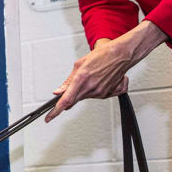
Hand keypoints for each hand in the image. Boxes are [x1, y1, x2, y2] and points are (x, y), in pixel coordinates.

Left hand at [45, 20, 166, 122]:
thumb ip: (68, 81)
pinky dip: (97, 89)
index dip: (56, 111)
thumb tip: (58, 92)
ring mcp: (101, 92)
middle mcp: (91, 88)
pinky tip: (102, 79)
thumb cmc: (102, 55)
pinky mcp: (109, 93)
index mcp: (82, 79)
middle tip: (76, 85)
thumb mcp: (79, 64)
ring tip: (93, 76)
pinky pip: (98, 96)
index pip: (66, 100)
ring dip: (85, 90)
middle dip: (72, 96)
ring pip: (86, 96)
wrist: (122, 54)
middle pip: (75, 99)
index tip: (49, 118)